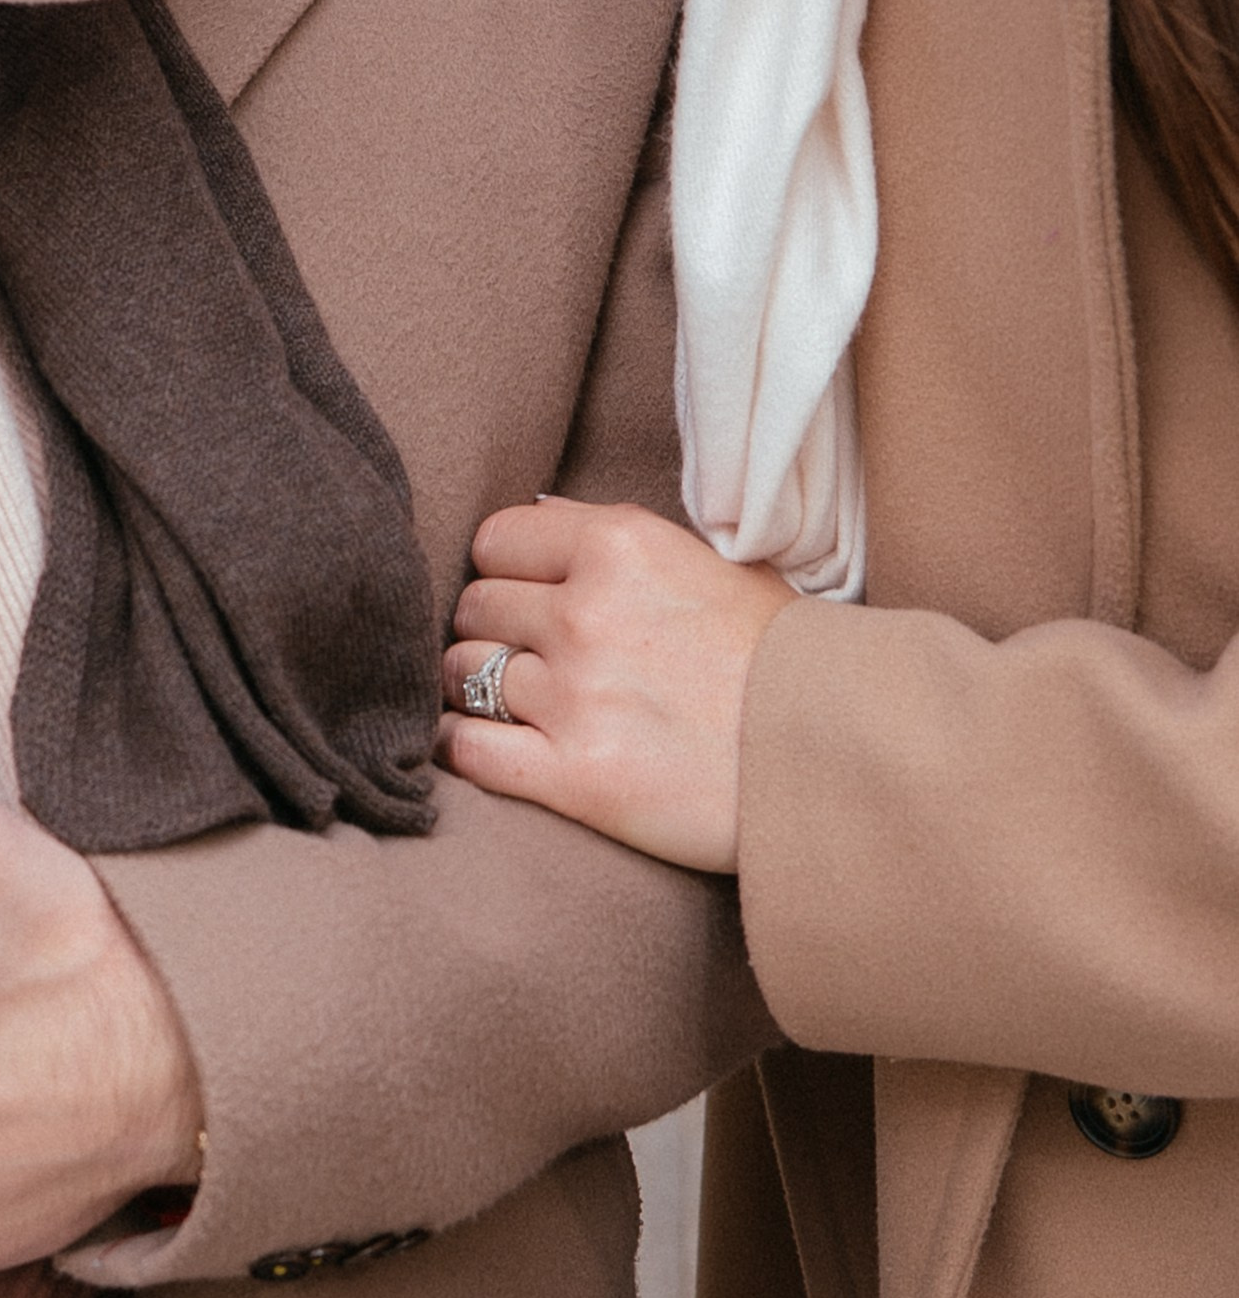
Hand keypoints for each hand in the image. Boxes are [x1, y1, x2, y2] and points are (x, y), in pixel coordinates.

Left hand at [438, 499, 795, 870]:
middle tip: (525, 656)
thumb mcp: (711, 565)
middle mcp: (587, 612)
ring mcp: (575, 695)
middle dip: (490, 630)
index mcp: (619, 546)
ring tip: (511, 704)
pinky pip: (467, 749)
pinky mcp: (575, 776)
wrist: (838, 763)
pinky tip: (485, 748)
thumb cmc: (782, 663)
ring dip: (473, 689)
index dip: (504, 570)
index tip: (524, 596)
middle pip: (472, 606)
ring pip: (460, 673)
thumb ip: (618, 541)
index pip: (494, 540)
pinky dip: (463, 749)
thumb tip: (537, 521)